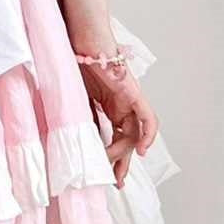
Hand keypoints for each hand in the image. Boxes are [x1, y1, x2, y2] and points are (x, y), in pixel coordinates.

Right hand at [79, 56, 159, 189]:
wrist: (82, 40)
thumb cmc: (76, 62)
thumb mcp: (76, 100)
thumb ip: (82, 119)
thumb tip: (80, 142)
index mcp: (108, 105)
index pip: (114, 136)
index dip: (111, 156)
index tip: (106, 175)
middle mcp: (121, 105)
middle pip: (127, 139)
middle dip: (122, 163)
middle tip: (116, 182)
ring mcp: (128, 99)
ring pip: (133, 133)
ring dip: (125, 153)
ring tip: (114, 167)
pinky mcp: (132, 93)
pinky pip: (147, 118)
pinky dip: (148, 134)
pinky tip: (142, 150)